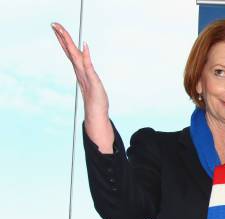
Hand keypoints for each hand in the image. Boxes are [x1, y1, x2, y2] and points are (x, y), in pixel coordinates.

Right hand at [51, 22, 112, 151]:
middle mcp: (80, 70)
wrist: (96, 114)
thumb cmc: (95, 99)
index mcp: (80, 69)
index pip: (70, 51)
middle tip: (54, 24)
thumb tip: (85, 68)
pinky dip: (86, 56)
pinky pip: (88, 66)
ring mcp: (85, 74)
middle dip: (62, 36)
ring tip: (61, 30)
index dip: (64, 39)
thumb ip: (88, 73)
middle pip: (70, 50)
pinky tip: (85, 46)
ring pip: (76, 55)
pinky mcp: (92, 80)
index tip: (56, 27)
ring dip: (70, 43)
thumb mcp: (92, 82)